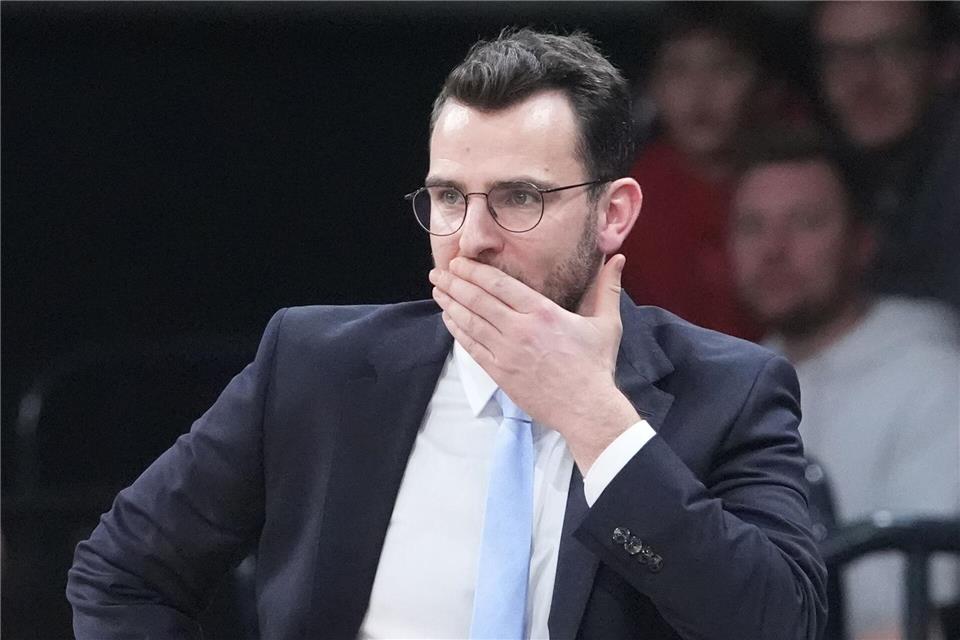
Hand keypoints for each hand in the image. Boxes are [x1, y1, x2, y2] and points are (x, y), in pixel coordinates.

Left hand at [429, 255, 639, 470]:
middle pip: (478, 300)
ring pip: (470, 322)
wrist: (586, 408)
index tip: (459, 262)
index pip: (499, 284)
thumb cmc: (595, 366)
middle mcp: (519, 329)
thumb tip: (618, 259)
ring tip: (437, 291)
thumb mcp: (606, 323)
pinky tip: (448, 319)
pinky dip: (457, 331)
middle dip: (455, 283)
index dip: (475, 271)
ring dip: (450, 304)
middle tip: (438, 272)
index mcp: (542, 313)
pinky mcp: (500, 372)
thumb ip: (608, 288)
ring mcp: (506, 352)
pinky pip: (471, 347)